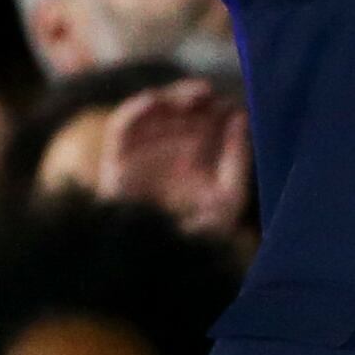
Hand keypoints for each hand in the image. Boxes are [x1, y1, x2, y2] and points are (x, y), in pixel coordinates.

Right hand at [96, 78, 253, 239]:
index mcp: (193, 168)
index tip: (230, 104)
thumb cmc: (197, 238)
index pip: (203, 127)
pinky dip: (138, 108)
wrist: (159, 259)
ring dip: (170, 98)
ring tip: (194, 98)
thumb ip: (236, 156)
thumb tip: (240, 114)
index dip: (215, 111)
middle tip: (210, 95)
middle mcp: (165, 160)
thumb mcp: (229, 196)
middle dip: (194, 102)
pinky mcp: (115, 163)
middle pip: (178, 116)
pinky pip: (121, 127)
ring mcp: (140, 159)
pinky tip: (158, 101)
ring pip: (151, 115)